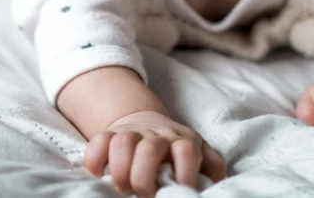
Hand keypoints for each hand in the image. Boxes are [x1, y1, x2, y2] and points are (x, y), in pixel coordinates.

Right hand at [84, 110, 225, 196]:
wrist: (147, 123)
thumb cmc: (176, 149)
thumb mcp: (199, 154)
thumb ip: (211, 167)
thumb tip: (219, 186)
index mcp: (183, 141)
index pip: (186, 151)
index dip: (184, 174)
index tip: (180, 193)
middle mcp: (158, 135)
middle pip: (150, 148)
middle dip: (144, 177)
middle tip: (142, 194)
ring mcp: (132, 132)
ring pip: (123, 142)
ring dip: (120, 170)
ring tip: (122, 187)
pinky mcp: (110, 134)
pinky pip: (98, 141)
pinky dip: (94, 160)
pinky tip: (98, 175)